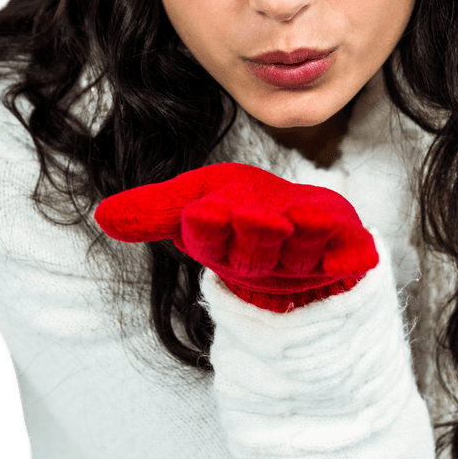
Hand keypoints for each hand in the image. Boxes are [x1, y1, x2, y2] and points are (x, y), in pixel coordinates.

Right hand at [94, 162, 377, 310]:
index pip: (209, 238)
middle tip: (254, 216)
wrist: (300, 229)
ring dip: (304, 238)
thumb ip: (153, 211)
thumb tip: (100, 217)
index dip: (207, 228)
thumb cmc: (243, 211)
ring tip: (307, 218)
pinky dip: (351, 252)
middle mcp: (260, 256)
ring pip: (301, 252)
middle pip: (255, 250)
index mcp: (221, 243)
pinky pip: (346, 257)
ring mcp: (303, 258)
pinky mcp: (340, 254)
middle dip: (255, 234)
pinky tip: (357, 246)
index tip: (202, 213)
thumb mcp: (196, 201)